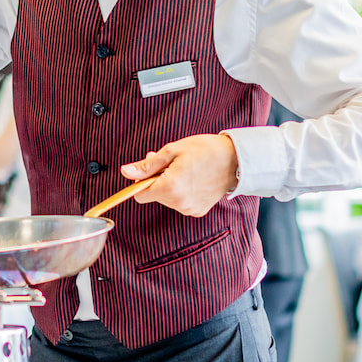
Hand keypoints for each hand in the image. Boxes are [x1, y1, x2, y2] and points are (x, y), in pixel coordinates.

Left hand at [119, 134, 238, 216]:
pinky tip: (194, 180)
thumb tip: (126, 172)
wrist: (236, 160)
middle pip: (154, 196)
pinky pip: (180, 203)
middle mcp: (178, 203)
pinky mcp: (198, 211)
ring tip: (185, 170)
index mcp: (170, 187)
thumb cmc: (205, 150)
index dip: (141, 182)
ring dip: (170, 186)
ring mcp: (189, 209)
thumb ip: (147, 165)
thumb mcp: (172, 151)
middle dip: (158, 180)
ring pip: (167, 199)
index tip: (148, 171)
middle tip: (171, 164)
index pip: (140, 195)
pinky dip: (182, 193)